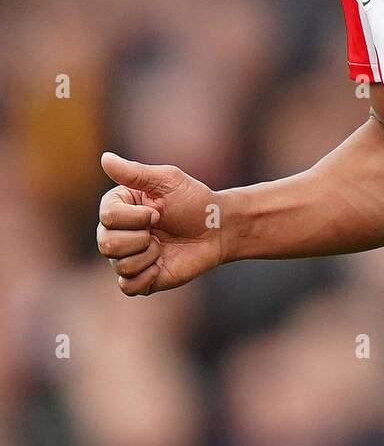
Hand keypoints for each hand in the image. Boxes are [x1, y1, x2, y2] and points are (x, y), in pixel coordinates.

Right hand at [97, 152, 225, 295]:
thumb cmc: (193, 200)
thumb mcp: (167, 181)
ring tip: (163, 246)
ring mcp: (127, 257)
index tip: (158, 212)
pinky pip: (128, 286)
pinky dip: (146, 276)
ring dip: (148, 255)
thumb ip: (135, 172)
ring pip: (120, 265)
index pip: (106, 217)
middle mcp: (117, 232)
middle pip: (106, 243)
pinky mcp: (140, 279)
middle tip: (160, 230)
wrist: (217, 229)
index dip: (135, 218)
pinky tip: (161, 265)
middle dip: (140, 238)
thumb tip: (105, 158)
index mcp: (119, 207)